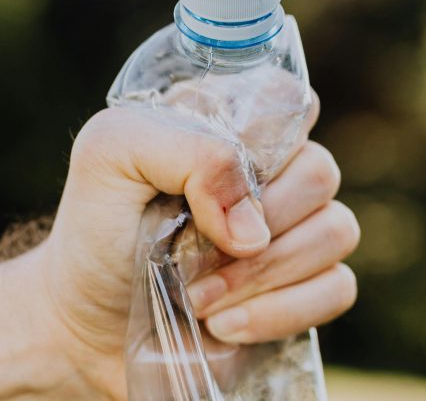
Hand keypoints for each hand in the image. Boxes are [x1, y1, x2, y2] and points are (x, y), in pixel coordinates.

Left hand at [29, 93, 359, 398]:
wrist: (86, 322)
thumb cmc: (96, 230)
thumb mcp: (110, 158)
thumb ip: (184, 149)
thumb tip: (253, 222)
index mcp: (230, 126)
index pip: (290, 100)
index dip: (267, 137)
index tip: (216, 176)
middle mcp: (272, 173)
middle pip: (320, 171)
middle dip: (259, 221)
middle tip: (193, 253)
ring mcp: (294, 233)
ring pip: (337, 231)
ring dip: (262, 274)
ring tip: (197, 298)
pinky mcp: (303, 289)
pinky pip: (338, 288)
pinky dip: (281, 311)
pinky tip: (225, 324)